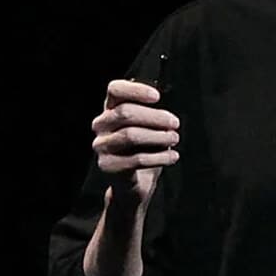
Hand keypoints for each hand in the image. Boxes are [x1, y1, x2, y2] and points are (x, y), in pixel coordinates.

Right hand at [90, 79, 180, 205]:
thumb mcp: (149, 130)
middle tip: (175, 124)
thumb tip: (168, 115)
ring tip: (174, 138)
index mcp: (110, 109)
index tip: (157, 97)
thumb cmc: (143, 150)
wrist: (133, 185)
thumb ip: (153, 117)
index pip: (115, 90)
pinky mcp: (107, 166)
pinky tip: (173, 156)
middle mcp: (101, 125)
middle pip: (125, 112)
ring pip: (131, 135)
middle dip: (155, 117)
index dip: (135, 90)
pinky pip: (137, 159)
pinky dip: (160, 157)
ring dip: (158, 136)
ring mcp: (101, 146)